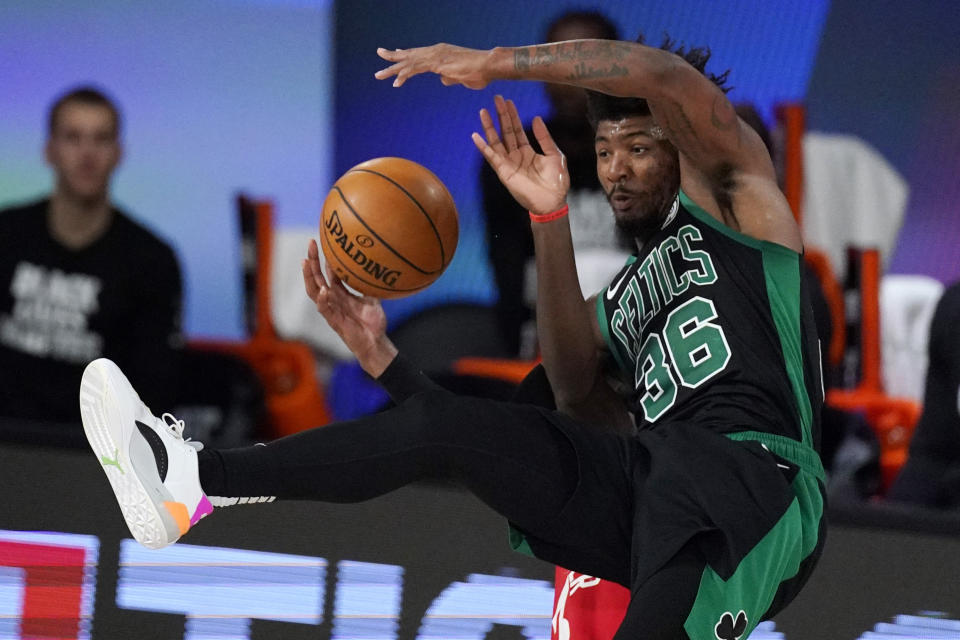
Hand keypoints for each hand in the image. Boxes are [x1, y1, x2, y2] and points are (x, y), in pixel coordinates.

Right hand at [302, 239, 396, 375]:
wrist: (375, 343)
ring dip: (309, 276)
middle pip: (316, 278)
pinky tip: (323, 289)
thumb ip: (369, 286)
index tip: (320, 242)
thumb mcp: (372, 299)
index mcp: (340, 294)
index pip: (326, 273)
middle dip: (312, 261)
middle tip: (311, 243)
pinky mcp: (334, 321)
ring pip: (314, 291)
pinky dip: (323, 299)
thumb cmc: (372, 323)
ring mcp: (331, 310)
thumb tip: (374, 269)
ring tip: (306, 261)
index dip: (322, 259)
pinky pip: (324, 309)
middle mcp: (332, 300)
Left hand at [375, 44, 489, 88]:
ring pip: (409, 62)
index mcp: (442, 53)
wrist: (489, 65)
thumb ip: (450, 78)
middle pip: (410, 54)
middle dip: (393, 57)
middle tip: (379, 54)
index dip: (407, 54)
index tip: (396, 53)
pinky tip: (396, 83)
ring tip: (378, 75)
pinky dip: (405, 76)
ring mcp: (435, 56)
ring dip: (393, 69)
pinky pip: (416, 69)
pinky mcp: (437, 63)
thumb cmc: (480, 72)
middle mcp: (436, 51)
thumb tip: (443, 80)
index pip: (420, 53)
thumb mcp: (461, 77)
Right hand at [472, 95, 568, 214]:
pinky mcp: (504, 172)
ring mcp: (509, 164)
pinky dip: (483, 147)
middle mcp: (516, 156)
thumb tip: (536, 118)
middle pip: (505, 131)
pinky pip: (492, 157)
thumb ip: (544, 137)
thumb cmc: (556, 181)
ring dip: (489, 127)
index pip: (517, 129)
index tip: (507, 101)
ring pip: (496, 141)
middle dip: (501, 115)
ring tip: (483, 112)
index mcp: (527, 151)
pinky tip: (475, 136)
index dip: (512, 115)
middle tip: (496, 98)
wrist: (553, 201)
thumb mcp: (554, 154)